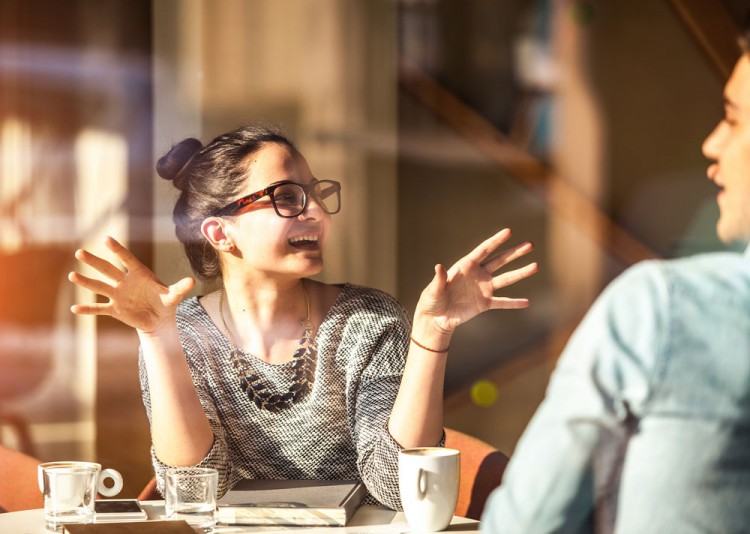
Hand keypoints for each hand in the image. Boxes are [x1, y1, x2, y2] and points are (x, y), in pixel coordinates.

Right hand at [68, 236, 194, 333]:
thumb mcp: (174, 296)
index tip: (106, 239)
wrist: (159, 320)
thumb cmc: (166, 303)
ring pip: (100, 287)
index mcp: (139, 274)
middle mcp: (125, 282)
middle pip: (107, 269)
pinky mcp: (115, 310)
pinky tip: (74, 308)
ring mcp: (118, 295)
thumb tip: (192, 281)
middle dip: (94, 261)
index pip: (127, 259)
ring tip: (72, 275)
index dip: (117, 250)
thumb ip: (180, 288)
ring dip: (86, 282)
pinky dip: (88, 309)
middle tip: (80, 252)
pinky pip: (99, 308)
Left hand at [416, 228, 537, 334]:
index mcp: (465, 266)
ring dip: (520, 273)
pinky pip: (502, 302)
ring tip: (535, 266)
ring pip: (506, 279)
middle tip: (530, 245)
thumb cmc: (432, 300)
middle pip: (499, 261)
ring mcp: (483, 289)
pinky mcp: (485, 304)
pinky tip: (527, 302)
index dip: (495, 241)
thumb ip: (439, 279)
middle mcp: (478, 275)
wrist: (436, 318)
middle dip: (515, 253)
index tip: (508, 231)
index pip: (483, 250)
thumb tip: (438, 266)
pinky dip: (514, 303)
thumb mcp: (433, 289)